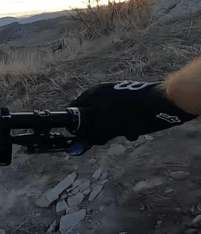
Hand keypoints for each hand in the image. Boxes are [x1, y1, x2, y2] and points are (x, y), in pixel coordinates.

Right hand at [69, 81, 196, 144]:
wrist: (158, 104)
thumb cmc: (128, 115)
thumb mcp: (107, 129)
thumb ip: (92, 135)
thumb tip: (82, 142)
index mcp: (92, 94)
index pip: (75, 107)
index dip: (76, 123)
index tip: (80, 135)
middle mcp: (102, 91)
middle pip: (92, 111)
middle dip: (97, 126)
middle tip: (103, 137)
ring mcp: (117, 92)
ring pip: (108, 113)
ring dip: (112, 126)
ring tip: (122, 135)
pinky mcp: (131, 96)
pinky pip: (121, 111)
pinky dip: (124, 121)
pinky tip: (132, 131)